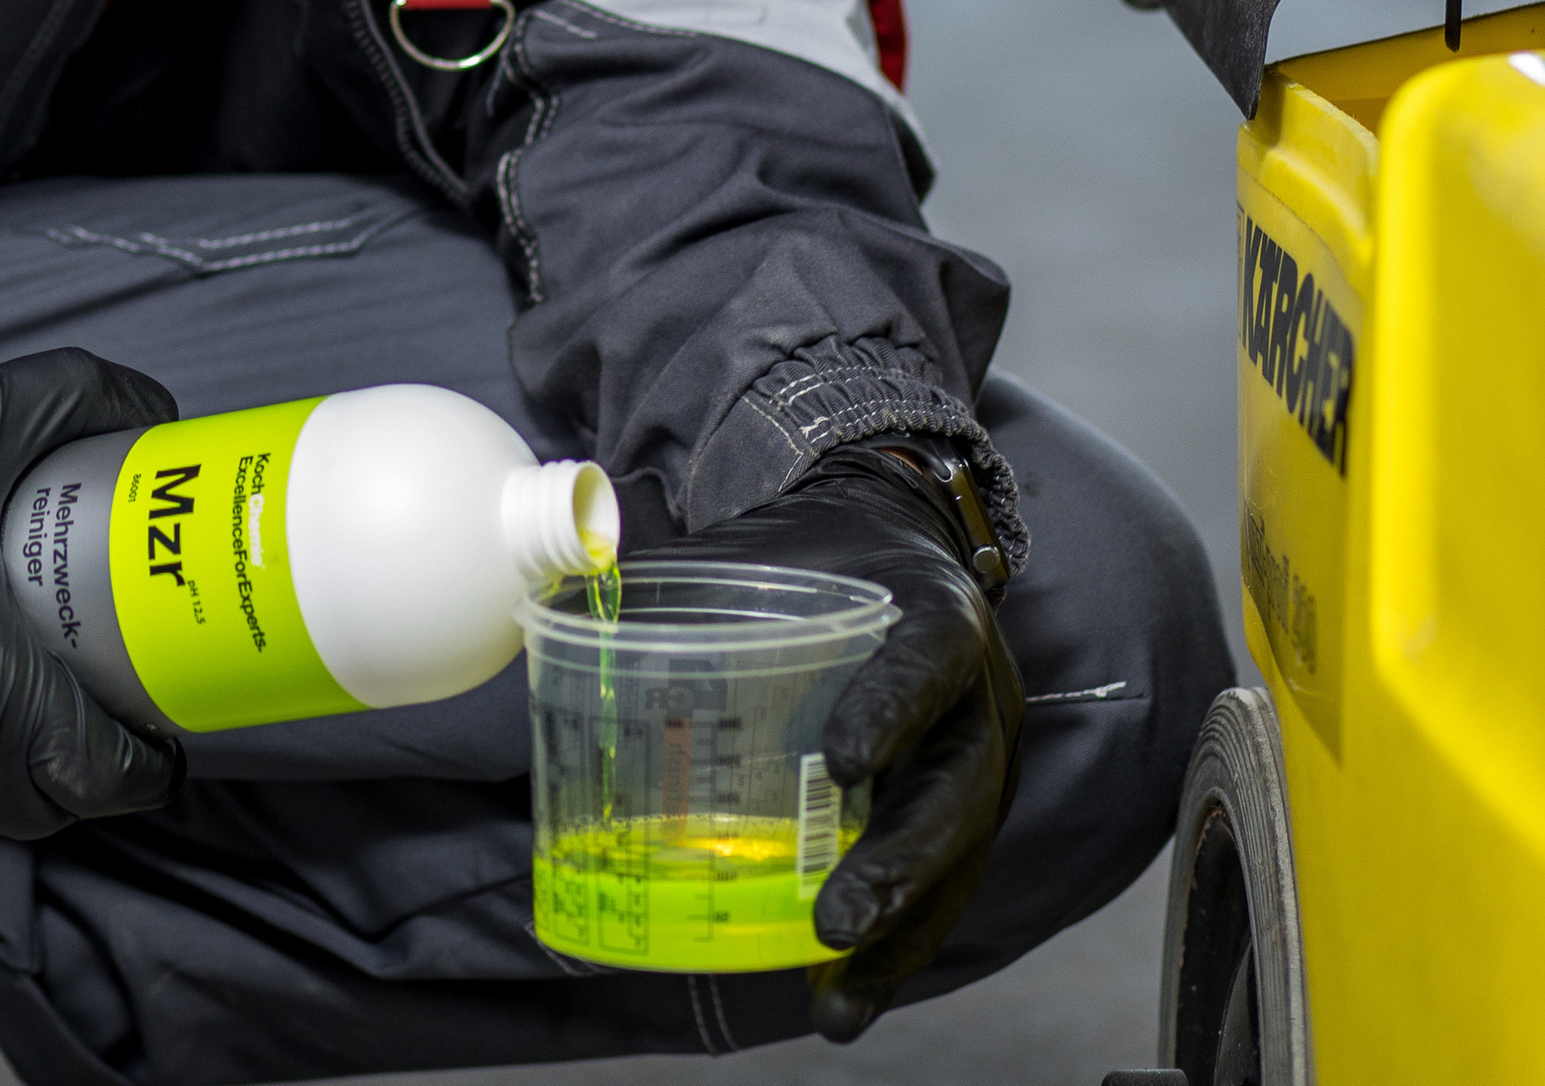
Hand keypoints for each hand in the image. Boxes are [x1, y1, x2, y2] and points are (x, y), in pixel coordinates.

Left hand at [706, 439, 1023, 1040]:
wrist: (892, 544)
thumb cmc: (816, 555)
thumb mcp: (764, 550)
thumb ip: (682, 582)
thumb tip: (564, 608)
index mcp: (937, 615)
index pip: (928, 662)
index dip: (893, 707)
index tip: (841, 758)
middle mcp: (979, 697)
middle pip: (959, 791)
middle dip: (900, 865)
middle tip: (833, 918)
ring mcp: (979, 762)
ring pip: (958, 860)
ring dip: (897, 935)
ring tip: (836, 999)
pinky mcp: (963, 813)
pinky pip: (941, 889)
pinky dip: (892, 949)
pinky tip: (839, 1000)